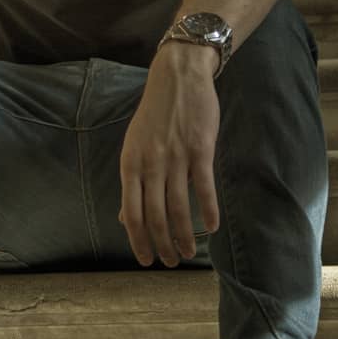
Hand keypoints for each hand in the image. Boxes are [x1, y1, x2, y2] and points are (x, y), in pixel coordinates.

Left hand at [118, 43, 221, 265]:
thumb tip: (125, 217)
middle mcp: (150, 164)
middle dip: (163, 245)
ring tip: (189, 252)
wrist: (178, 77)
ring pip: (179, 208)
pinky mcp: (200, 150)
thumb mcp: (134, 146)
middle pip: (155, 216)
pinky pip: (204, 188)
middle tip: (172, 261)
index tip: (146, 260)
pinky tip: (211, 227)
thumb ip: (133, 182)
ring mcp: (176, 157)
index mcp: (130, 164)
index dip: (138, 241)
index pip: (131, 213)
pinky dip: (208, 211)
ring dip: (184, 236)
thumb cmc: (156, 114)